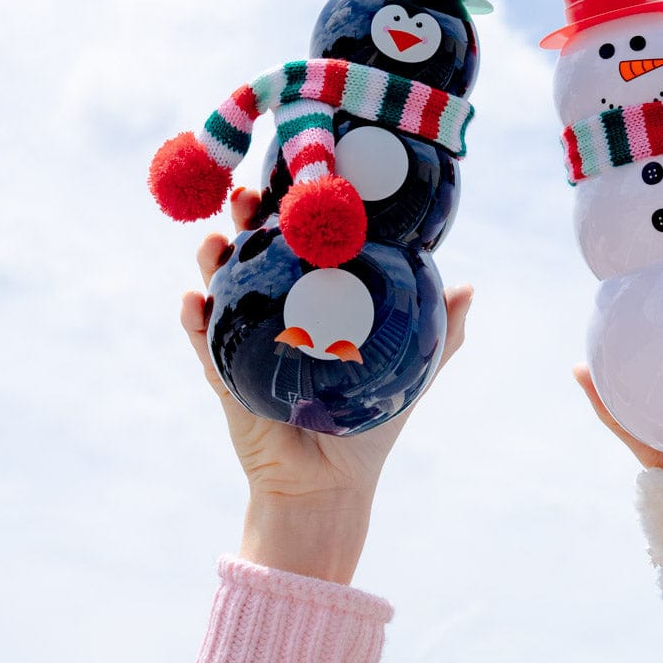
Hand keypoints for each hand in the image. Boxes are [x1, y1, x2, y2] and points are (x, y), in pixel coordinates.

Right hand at [181, 186, 472, 581]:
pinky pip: (203, 341)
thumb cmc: (369, 424)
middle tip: (247, 196)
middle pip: (254, 251)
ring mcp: (245, 340)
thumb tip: (469, 287)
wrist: (331, 486)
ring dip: (211, 258)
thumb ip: (442, 331)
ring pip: (220, 286)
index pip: (303, 242)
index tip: (297, 176)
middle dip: (244, 218)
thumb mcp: (411, 371)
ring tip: (213, 242)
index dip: (295, 208)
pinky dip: (194, 318)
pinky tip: (193, 300)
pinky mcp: (224, 374)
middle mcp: (277, 311)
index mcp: (316, 302)